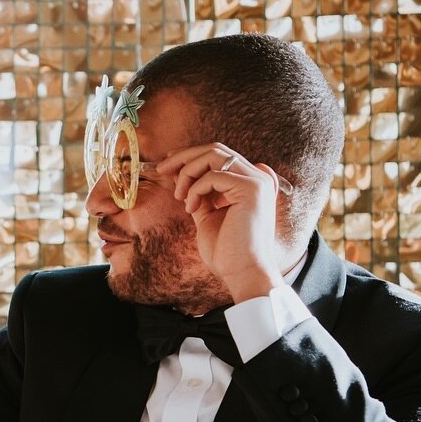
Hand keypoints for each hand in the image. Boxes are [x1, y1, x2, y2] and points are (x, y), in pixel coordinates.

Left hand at [156, 143, 286, 302]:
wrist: (242, 272)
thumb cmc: (226, 251)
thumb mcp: (207, 215)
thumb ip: (200, 194)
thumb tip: (180, 176)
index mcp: (250, 182)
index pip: (219, 154)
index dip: (191, 155)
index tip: (168, 164)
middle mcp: (258, 176)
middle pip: (215, 149)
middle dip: (183, 157)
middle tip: (162, 169)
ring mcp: (258, 181)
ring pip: (213, 155)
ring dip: (187, 172)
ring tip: (178, 195)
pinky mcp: (252, 189)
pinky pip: (213, 176)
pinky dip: (195, 189)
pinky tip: (190, 208)